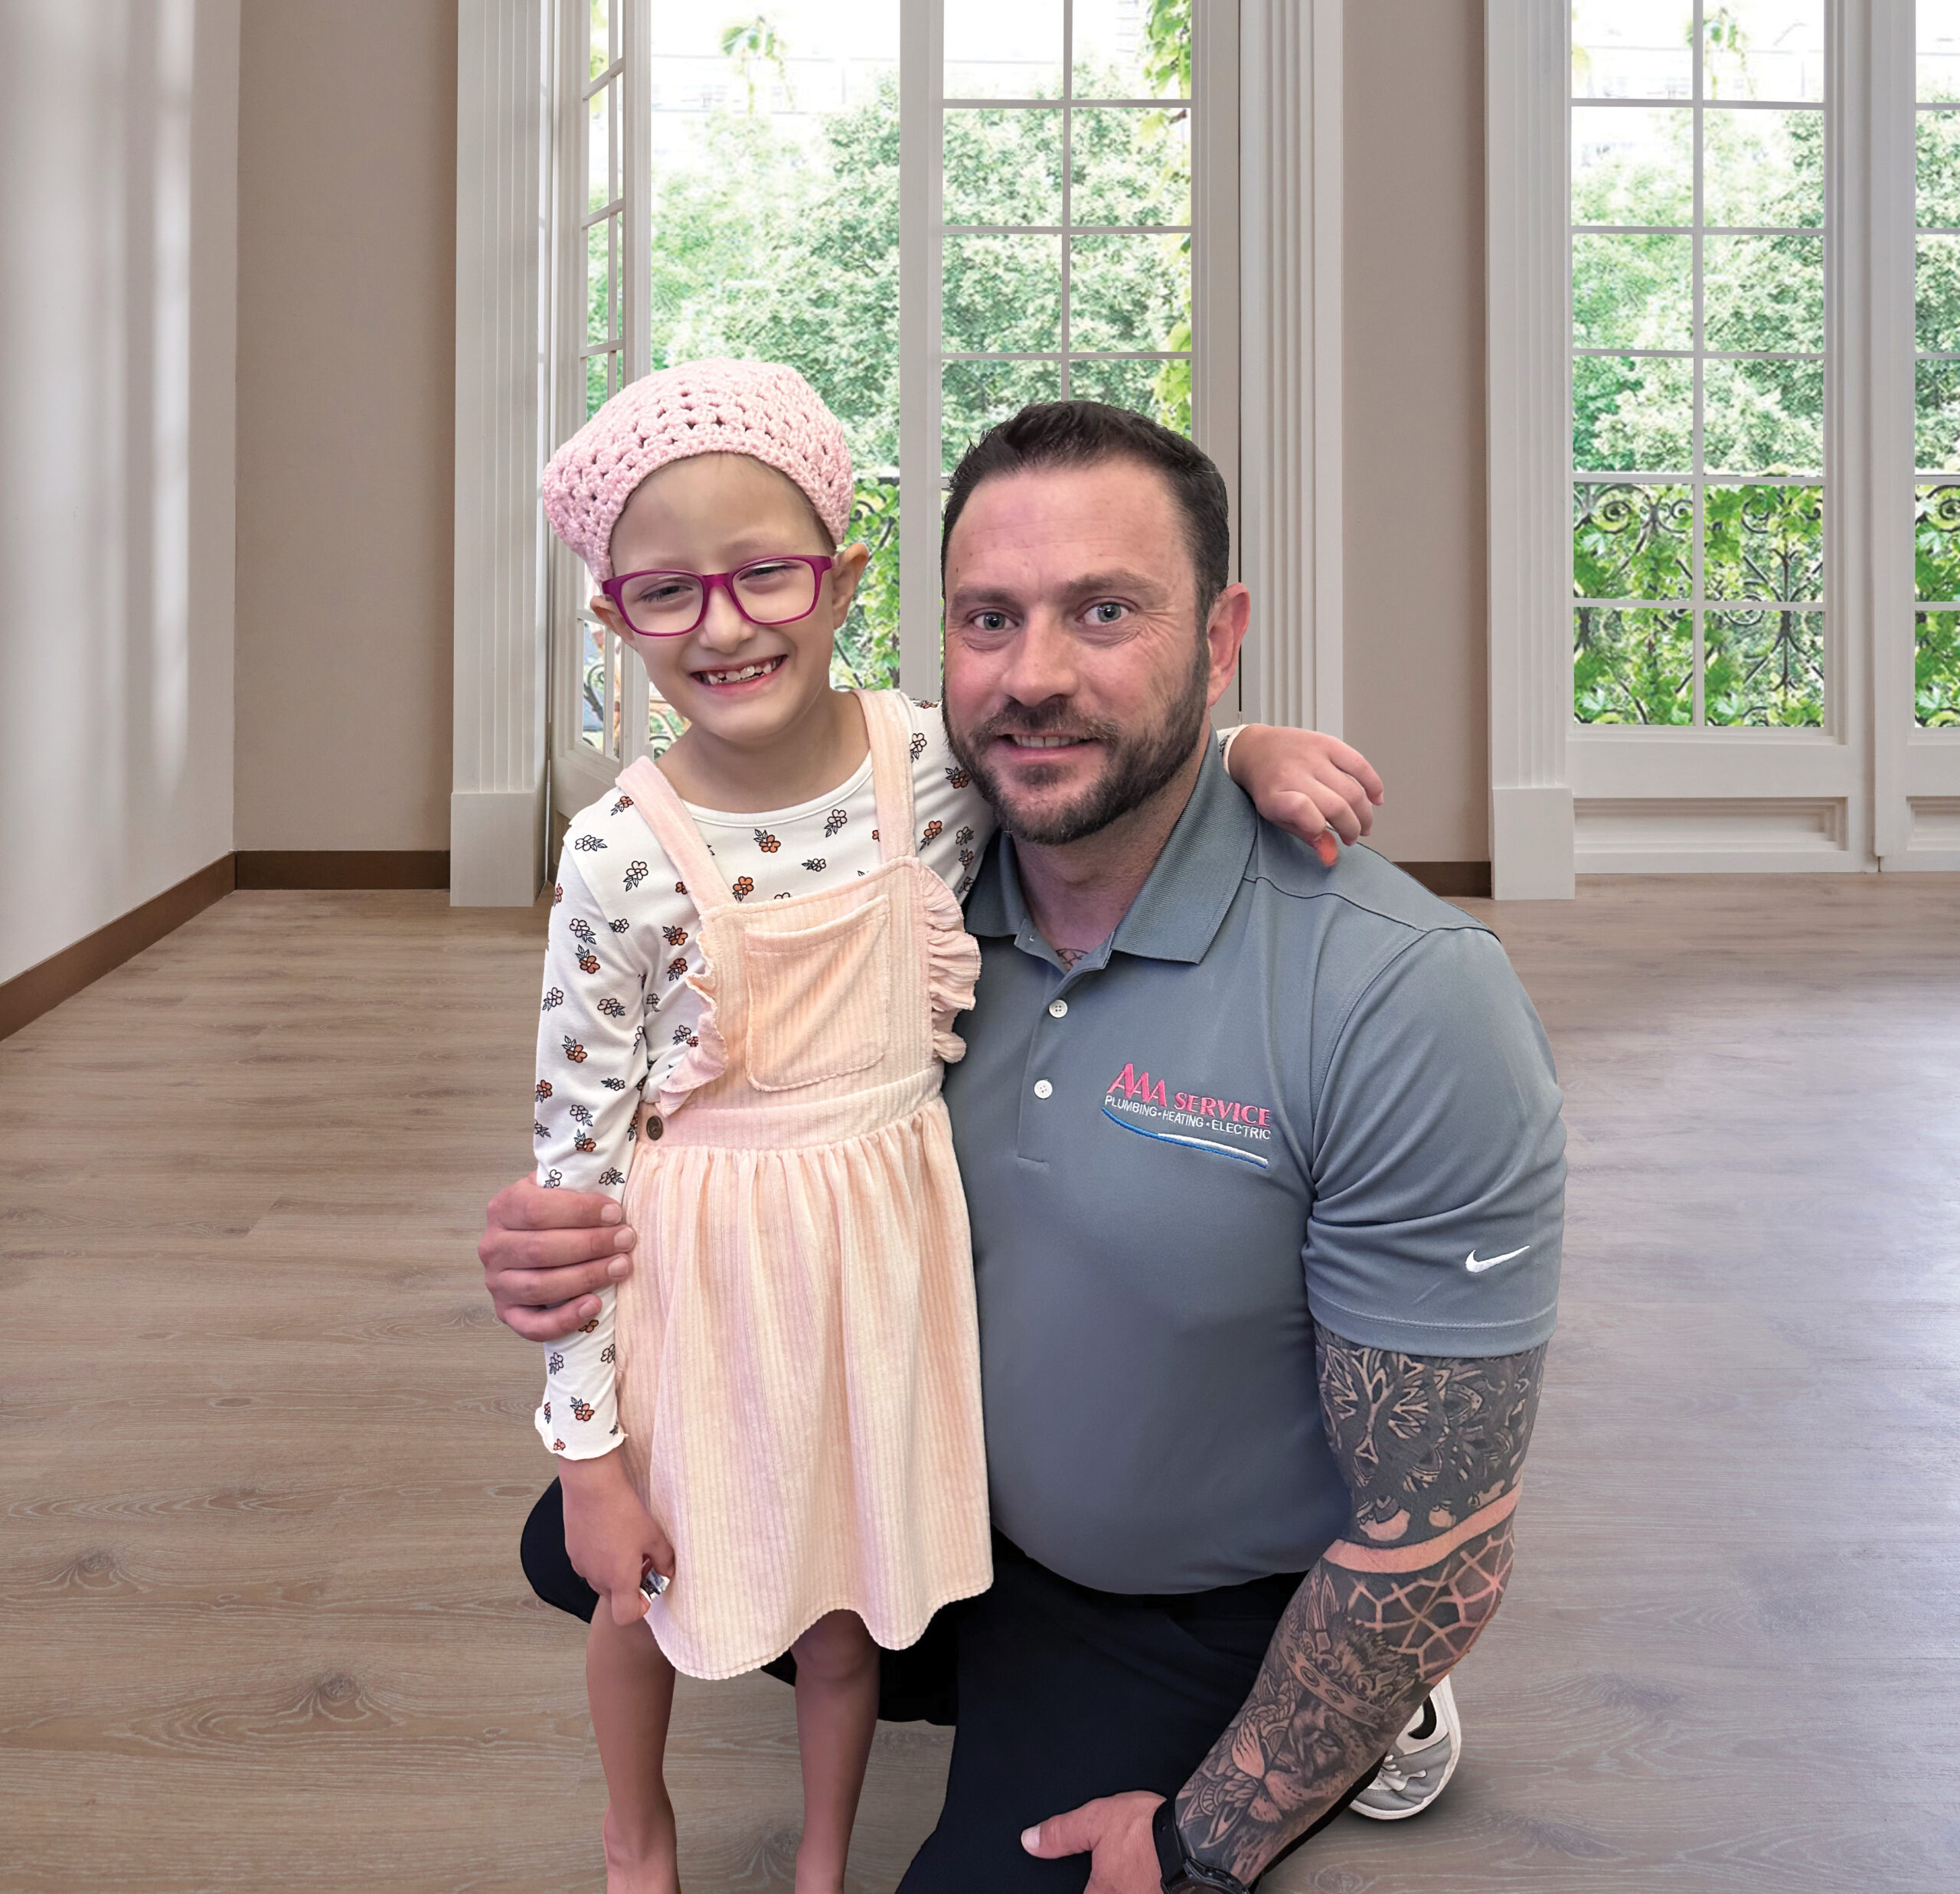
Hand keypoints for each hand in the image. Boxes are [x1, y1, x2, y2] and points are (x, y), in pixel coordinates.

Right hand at [479, 1175, 636, 1341]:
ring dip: (586, 1277)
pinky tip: (594, 1305)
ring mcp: (497, 1283)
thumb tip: (610, 1166)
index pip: (537, 1210)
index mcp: (503, 1208)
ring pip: (540, 1286)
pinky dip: (564, 1319)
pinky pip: (532, 1326)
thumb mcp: (558, 1188)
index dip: (579, 1212)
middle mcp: (493, 1246)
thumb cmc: (558, 1214)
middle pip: (541, 1249)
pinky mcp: (507, 1314)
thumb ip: (575, 1178)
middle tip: (627, 1240)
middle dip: (591, 1245)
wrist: (536, 1239)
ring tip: (621, 1267)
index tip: (616, 1212)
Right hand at [559, 1449, 675, 1626]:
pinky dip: (600, 1559)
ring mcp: (581, 1566)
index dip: (640, 1607)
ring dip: (614, 1572)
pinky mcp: (573, 1552)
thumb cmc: (621, 1509)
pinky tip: (610, 1535)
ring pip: (601, 1581)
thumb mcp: (653, 1535)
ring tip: (626, 1544)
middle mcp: (597, 1578)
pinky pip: (589, 1565)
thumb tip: (668, 1571)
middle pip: (614, 1597)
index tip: (649, 1587)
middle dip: (630, 1585)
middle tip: (643, 1560)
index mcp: (618, 1580)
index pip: (626, 1616)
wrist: (591, 1486)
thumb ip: (664, 1559)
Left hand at [1021, 1791, 1164, 1893]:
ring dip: (1128, 1885)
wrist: (1195, 1835)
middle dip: (1105, 1886)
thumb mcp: (1095, 1821)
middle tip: (1110, 1872)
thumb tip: (1030, 1841)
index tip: (1089, 1884)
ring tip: (1128, 1871)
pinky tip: (1147, 1876)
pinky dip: (1144, 1886)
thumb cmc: (1147, 1829)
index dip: (1085, 1890)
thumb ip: (1061, 1835)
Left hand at [1225, 726, 1384, 867]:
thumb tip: (1331, 855)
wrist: (1257, 749)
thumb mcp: (1276, 816)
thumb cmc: (1268, 787)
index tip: (1326, 841)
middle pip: (1336, 806)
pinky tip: (1376, 799)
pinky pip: (1359, 764)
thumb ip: (1305, 834)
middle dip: (1351, 829)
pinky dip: (1373, 784)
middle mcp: (1294, 774)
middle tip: (1352, 838)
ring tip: (1363, 826)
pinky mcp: (1328, 743)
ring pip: (1352, 790)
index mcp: (1274, 795)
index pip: (1302, 811)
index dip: (1319, 830)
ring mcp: (1313, 757)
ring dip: (1364, 814)